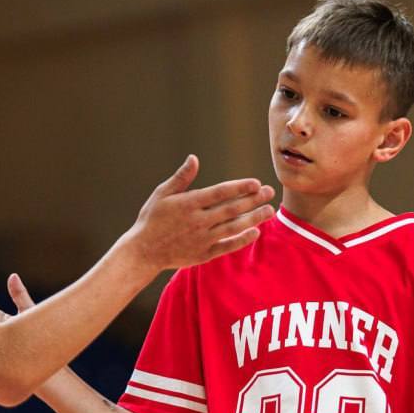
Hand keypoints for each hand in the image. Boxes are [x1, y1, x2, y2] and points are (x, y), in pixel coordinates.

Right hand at [121, 155, 273, 273]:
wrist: (143, 251)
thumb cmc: (152, 219)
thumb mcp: (162, 194)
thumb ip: (181, 178)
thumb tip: (194, 158)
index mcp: (188, 204)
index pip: (220, 193)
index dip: (239, 187)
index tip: (256, 182)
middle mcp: (198, 221)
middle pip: (231, 209)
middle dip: (253, 200)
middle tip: (270, 192)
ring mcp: (202, 239)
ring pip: (233, 227)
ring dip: (253, 218)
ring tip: (269, 210)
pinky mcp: (203, 254)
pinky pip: (227, 246)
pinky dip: (242, 240)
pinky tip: (255, 232)